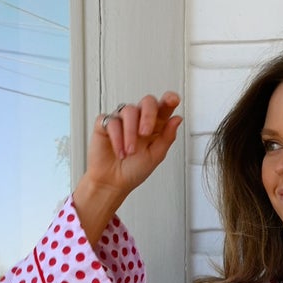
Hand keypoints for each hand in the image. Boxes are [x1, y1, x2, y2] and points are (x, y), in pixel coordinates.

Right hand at [74, 91, 182, 245]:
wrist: (113, 182)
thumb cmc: (134, 170)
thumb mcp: (155, 156)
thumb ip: (167, 137)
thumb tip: (177, 119)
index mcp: (155, 126)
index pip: (163, 107)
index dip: (169, 100)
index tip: (173, 100)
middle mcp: (139, 120)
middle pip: (147, 102)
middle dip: (148, 115)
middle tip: (145, 133)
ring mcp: (122, 120)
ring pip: (128, 110)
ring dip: (130, 133)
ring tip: (130, 152)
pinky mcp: (105, 124)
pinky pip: (112, 121)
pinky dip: (116, 137)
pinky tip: (119, 151)